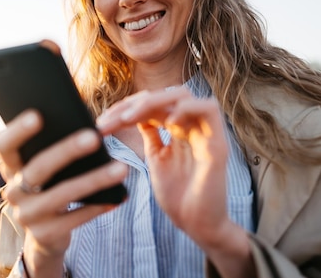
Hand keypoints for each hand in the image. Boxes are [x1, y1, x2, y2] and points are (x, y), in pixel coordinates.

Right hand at [0, 109, 127, 276]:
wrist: (44, 235)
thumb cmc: (50, 186)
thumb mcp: (45, 169)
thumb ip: (52, 149)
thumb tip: (86, 127)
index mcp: (11, 167)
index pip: (3, 146)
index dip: (17, 131)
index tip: (37, 115)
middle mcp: (14, 191)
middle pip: (38, 168)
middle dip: (67, 150)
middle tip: (94, 137)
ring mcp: (27, 215)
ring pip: (61, 194)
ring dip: (93, 180)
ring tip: (121, 168)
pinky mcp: (44, 234)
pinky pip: (74, 218)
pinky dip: (97, 207)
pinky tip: (116, 197)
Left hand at [97, 88, 253, 276]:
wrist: (197, 226)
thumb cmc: (179, 197)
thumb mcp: (155, 159)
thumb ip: (149, 135)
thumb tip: (128, 115)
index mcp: (177, 130)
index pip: (152, 105)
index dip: (126, 107)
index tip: (102, 122)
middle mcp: (192, 126)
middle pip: (164, 95)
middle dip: (134, 102)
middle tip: (109, 119)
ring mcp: (206, 133)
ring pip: (183, 95)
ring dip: (152, 101)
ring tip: (129, 117)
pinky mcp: (218, 144)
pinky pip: (210, 109)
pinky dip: (186, 108)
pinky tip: (166, 122)